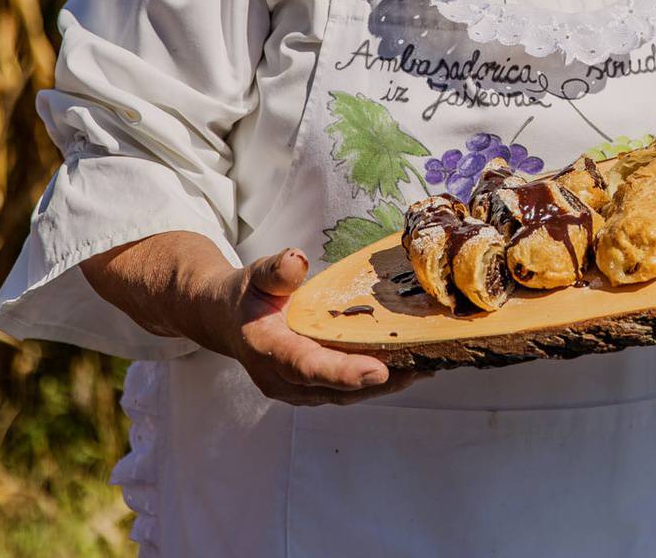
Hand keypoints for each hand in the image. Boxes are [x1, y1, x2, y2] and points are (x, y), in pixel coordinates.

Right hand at [204, 248, 421, 406]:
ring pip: (346, 395)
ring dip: (387, 385)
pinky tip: (411, 367)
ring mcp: (297, 390)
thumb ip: (275, 270)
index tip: (377, 371)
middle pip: (334, 388)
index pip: (305, 365)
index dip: (341, 372)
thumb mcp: (256, 274)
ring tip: (427, 367)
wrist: (229, 320)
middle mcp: (281, 379)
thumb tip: (296, 260)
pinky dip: (379, 382)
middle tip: (422, 367)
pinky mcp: (311, 390)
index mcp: (266, 349)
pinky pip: (347, 391)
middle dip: (380, 382)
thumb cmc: (247, 295)